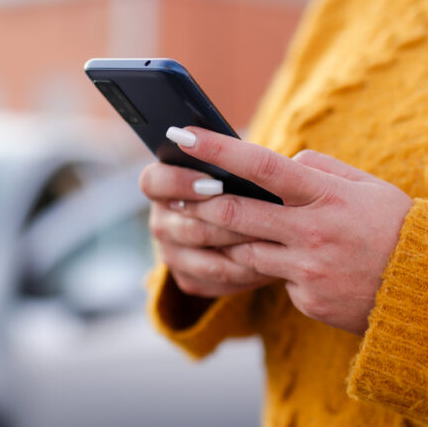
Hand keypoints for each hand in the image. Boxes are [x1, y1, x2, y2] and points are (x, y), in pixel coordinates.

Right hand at [139, 162, 275, 297]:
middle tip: (263, 218)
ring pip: (205, 261)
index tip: (214, 182)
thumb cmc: (241, 179)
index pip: (153, 182)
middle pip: (189, 227)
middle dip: (228, 224)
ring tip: (274, 243)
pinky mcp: (187, 279)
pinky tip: (271, 265)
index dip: (180, 182)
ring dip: (242, 252)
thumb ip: (240, 151)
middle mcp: (160, 221)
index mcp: (159, 185)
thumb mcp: (235, 160)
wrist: (246, 220)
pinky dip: (245, 275)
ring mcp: (171, 253)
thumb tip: (264, 143)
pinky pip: (216, 283)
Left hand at [165, 127, 412, 334]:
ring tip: (213, 226)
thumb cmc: (397, 229)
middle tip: (174, 192)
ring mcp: (307, 270)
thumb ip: (320, 170)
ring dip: (227, 239)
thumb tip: (282, 161)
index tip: (183, 135)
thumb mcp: (366, 187)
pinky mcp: (306, 299)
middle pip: (236, 212)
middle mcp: (312, 232)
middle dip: (200, 202)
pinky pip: (273, 279)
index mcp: (327, 195)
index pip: (261, 165)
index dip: (217, 150)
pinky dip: (271, 268)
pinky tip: (294, 264)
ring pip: (244, 250)